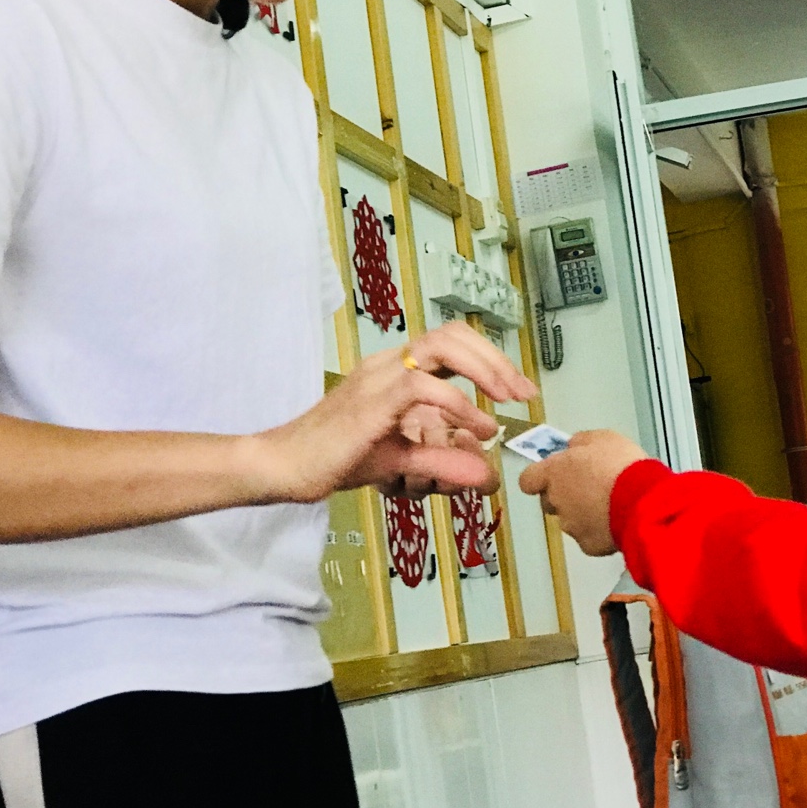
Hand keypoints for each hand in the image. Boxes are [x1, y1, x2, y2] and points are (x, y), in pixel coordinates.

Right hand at [257, 322, 536, 502]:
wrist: (283, 467)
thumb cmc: (335, 459)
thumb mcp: (402, 460)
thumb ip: (442, 461)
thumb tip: (484, 474)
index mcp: (395, 369)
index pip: (450, 342)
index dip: (489, 358)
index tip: (517, 388)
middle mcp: (389, 364)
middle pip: (452, 333)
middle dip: (495, 358)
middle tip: (523, 391)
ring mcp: (379, 377)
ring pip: (443, 346)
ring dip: (485, 371)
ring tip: (507, 401)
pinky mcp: (372, 400)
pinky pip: (425, 387)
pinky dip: (459, 405)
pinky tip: (476, 428)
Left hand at [517, 429, 647, 555]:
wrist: (643, 501)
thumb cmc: (622, 466)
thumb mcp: (603, 438)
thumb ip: (580, 442)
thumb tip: (572, 446)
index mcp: (554, 472)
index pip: (528, 480)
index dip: (540, 477)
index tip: (555, 474)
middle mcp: (556, 501)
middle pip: (549, 501)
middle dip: (565, 495)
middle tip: (590, 487)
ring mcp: (571, 526)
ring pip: (570, 520)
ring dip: (584, 513)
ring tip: (609, 503)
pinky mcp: (588, 544)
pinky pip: (589, 536)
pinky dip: (599, 530)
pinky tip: (616, 520)